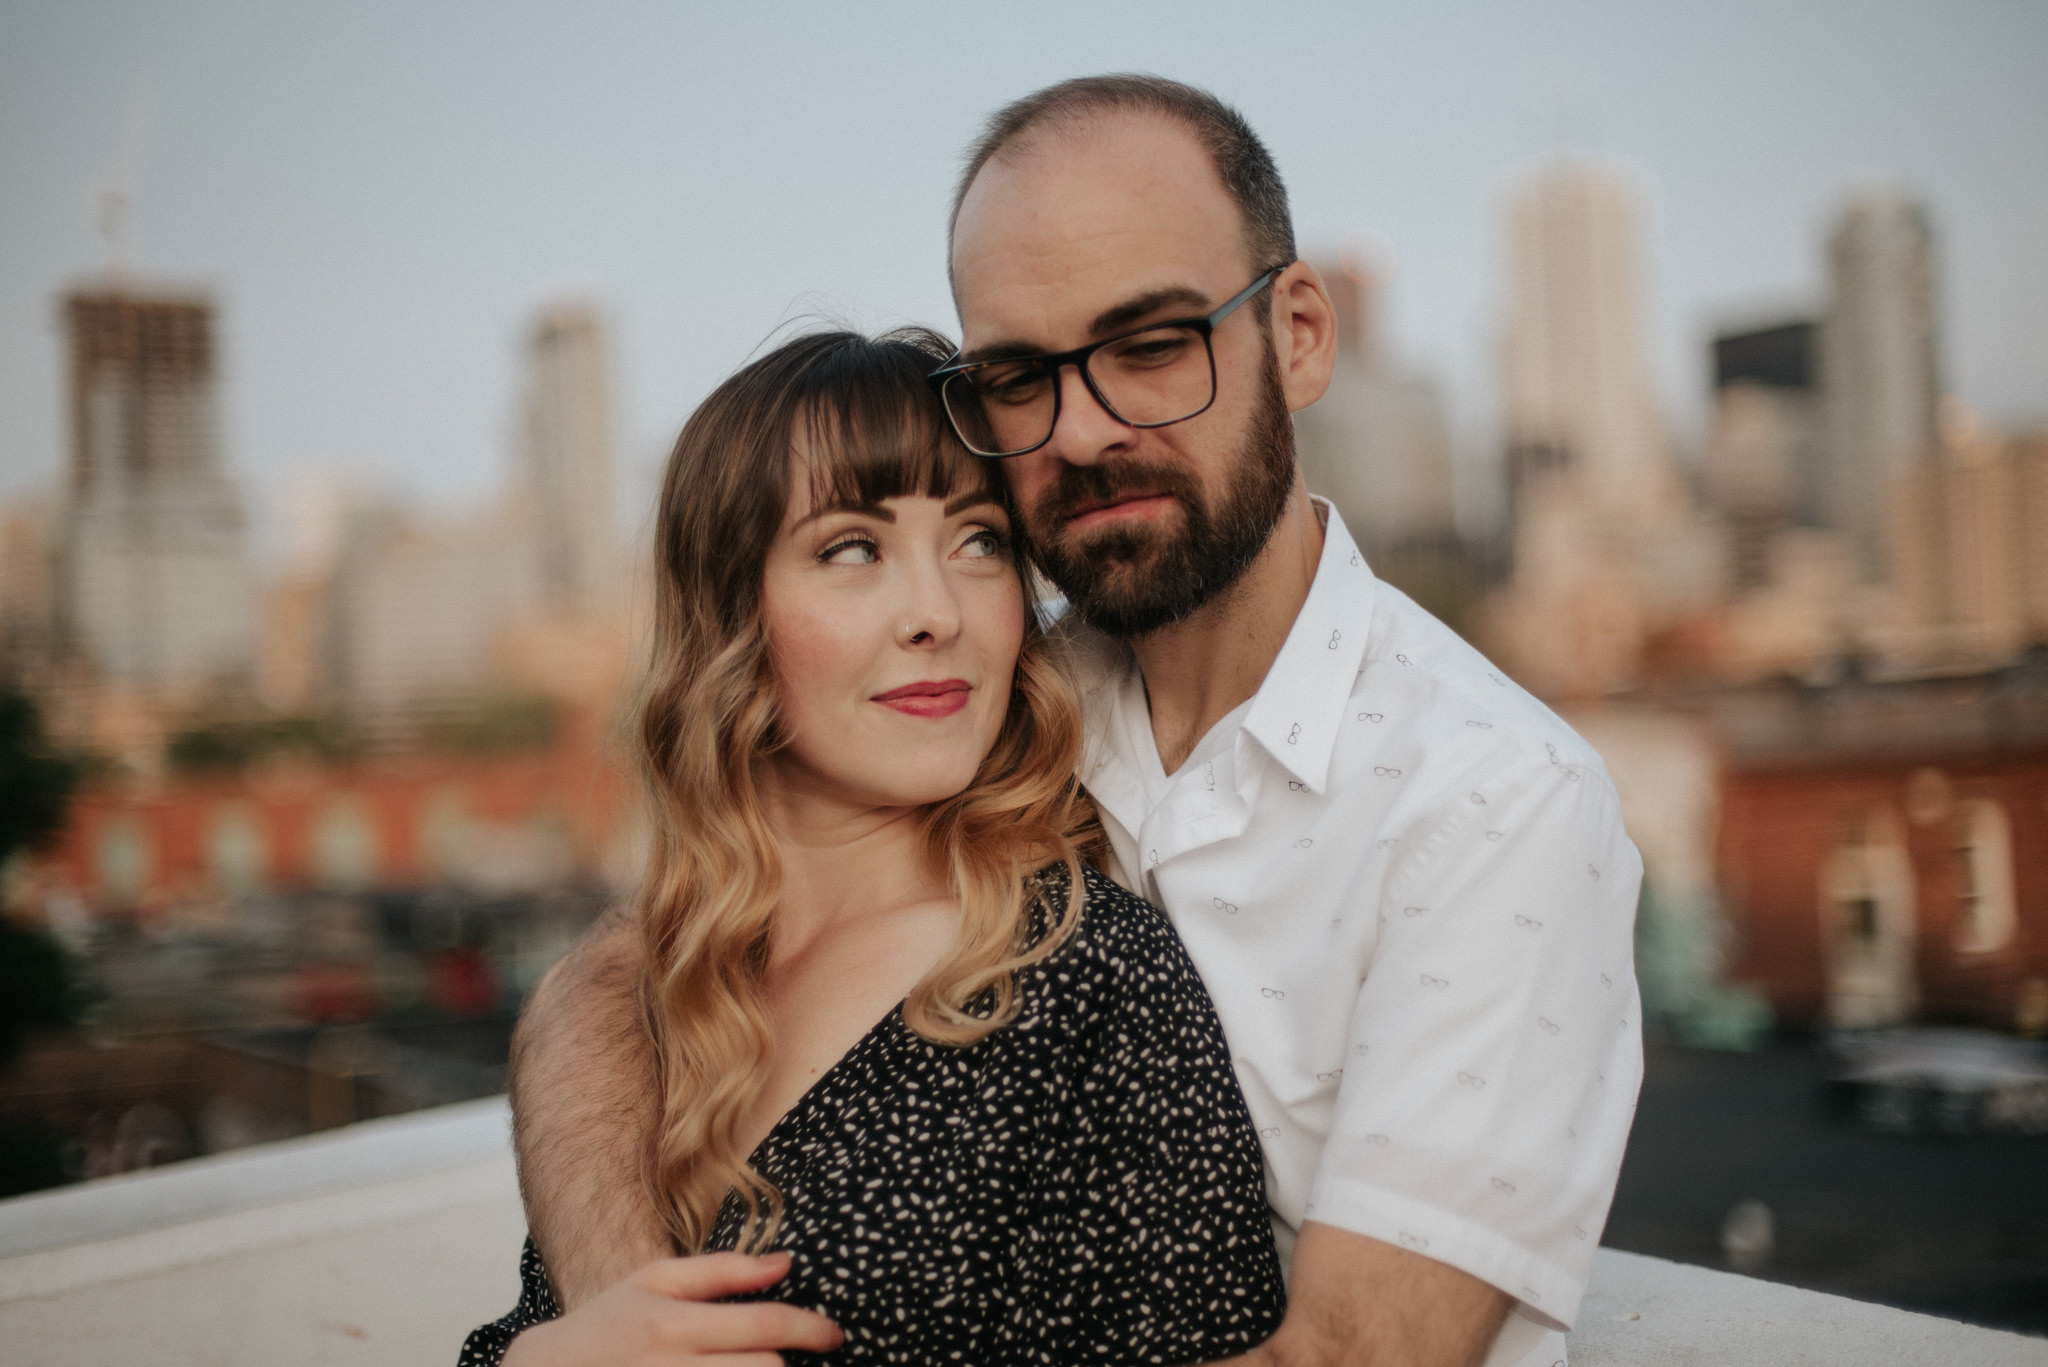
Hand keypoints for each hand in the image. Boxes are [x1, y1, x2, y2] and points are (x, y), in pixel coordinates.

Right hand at [501, 1250, 843, 1366]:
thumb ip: (723, 1271)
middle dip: (790, 1366)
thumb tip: (787, 1262)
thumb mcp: (654, 1281)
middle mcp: (671, 1366)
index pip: (763, 1326)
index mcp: (673, 1323)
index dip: (810, 1330)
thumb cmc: (606, 1324)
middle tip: (804, 1358)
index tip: (835, 1335)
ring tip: (771, 1366)